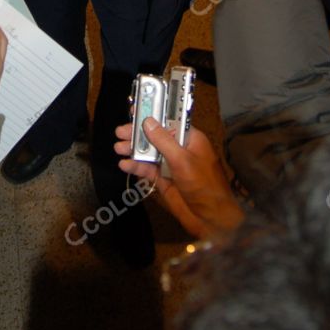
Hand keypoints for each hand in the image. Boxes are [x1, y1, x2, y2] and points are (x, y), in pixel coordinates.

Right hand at [115, 121, 243, 238]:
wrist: (211, 218)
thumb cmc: (204, 185)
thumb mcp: (183, 160)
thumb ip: (164, 141)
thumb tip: (149, 122)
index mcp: (190, 139)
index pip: (169, 121)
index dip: (152, 116)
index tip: (135, 111)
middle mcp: (180, 149)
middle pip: (156, 137)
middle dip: (138, 134)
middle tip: (120, 133)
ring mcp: (171, 165)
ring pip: (150, 153)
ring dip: (134, 150)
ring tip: (118, 148)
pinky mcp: (164, 180)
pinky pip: (148, 169)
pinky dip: (136, 167)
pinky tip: (125, 165)